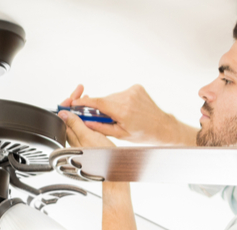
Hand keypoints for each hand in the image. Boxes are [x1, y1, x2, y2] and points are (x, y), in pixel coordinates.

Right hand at [61, 84, 193, 145]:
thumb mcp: (120, 135)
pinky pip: (121, 93)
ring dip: (111, 105)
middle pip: (104, 100)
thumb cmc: (143, 134)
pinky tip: (128, 109)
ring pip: (112, 97)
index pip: (97, 103)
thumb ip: (101, 127)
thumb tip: (85, 122)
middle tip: (104, 119)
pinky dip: (120, 101)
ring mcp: (132, 91)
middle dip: (100, 108)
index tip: (74, 103)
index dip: (83, 103)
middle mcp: (127, 98)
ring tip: (121, 116)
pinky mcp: (136, 87)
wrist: (162, 126)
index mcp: (123, 111)